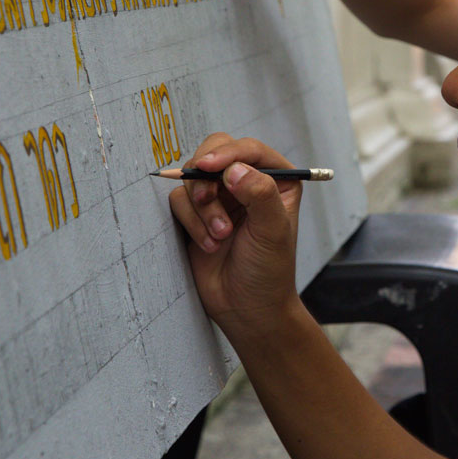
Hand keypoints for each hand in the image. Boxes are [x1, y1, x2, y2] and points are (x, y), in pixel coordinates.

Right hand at [168, 133, 302, 337]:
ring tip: (219, 236)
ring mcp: (221, 197)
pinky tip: (209, 244)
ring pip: (194, 178)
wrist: (246, 308)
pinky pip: (180, 201)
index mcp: (277, 180)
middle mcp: (248, 183)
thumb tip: (234, 169)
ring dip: (202, 208)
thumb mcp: (273, 230)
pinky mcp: (197, 215)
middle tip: (206, 198)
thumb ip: (260, 194)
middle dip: (206, 175)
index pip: (249, 149)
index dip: (228, 153)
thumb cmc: (269, 270)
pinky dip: (191, 222)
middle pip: (216, 152)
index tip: (209, 166)